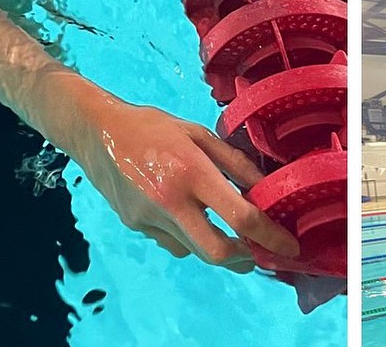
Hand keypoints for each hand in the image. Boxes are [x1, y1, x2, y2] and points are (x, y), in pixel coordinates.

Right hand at [44, 73, 300, 268]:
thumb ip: (234, 163)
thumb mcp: (199, 133)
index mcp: (191, 172)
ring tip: (226, 227)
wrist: (97, 133)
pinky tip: (186, 214)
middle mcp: (170, 201)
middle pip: (218, 252)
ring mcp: (150, 219)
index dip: (269, 236)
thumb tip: (265, 188)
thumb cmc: (153, 127)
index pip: (240, 217)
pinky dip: (189, 237)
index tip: (288, 246)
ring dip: (217, 246)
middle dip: (246, 258)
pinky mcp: (136, 227)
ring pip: (195, 251)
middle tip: (260, 252)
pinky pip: (173, 242)